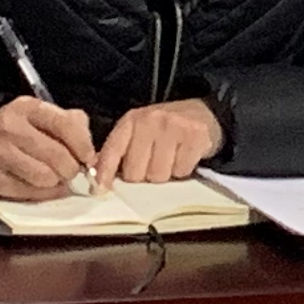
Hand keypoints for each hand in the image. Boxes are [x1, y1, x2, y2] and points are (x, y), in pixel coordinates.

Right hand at [0, 97, 102, 199]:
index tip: (89, 157)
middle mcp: (9, 128)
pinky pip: (28, 193)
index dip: (83, 145)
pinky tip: (42, 187)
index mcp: (26, 107)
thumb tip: (90, 154)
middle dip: (71, 168)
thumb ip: (72, 126)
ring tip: (55, 177)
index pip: (64, 124)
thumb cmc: (21, 130)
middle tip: (72, 171)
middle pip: (56, 156)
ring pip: (44, 178)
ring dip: (56, 183)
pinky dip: (41, 194)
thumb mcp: (44, 116)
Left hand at [99, 97, 224, 183]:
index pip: (112, 151)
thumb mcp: (139, 131)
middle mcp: (149, 121)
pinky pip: (181, 171)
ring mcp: (173, 127)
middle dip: (144, 175)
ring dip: (165, 174)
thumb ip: (120, 151)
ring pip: (158, 175)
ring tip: (171, 159)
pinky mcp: (194, 136)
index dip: (104, 173)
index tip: (100, 189)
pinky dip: (184, 170)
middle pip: (135, 173)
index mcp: (131, 120)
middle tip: (154, 163)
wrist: (205, 113)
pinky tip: (185, 156)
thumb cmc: (166, 127)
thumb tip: (98, 176)